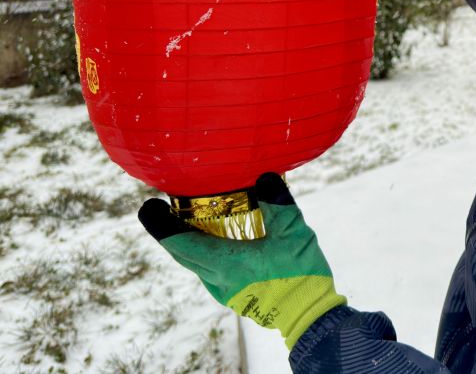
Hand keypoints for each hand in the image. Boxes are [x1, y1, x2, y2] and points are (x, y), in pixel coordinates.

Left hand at [138, 173, 345, 349]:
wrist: (309, 315)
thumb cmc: (301, 275)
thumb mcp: (293, 232)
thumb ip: (276, 203)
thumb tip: (263, 177)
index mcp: (226, 263)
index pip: (181, 244)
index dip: (160, 226)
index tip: (149, 206)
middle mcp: (218, 279)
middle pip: (182, 254)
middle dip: (169, 231)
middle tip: (164, 208)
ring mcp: (225, 290)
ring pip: (195, 263)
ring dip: (187, 242)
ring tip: (189, 221)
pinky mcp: (235, 295)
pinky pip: (208, 270)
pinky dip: (204, 252)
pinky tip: (219, 241)